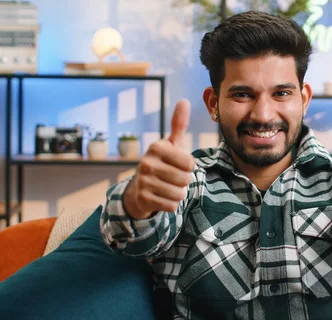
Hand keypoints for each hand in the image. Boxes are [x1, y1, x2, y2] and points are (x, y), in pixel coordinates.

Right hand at [123, 99, 194, 218]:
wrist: (140, 188)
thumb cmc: (163, 163)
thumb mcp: (171, 144)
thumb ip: (178, 124)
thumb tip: (184, 101)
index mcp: (156, 147)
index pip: (190, 162)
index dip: (189, 166)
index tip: (178, 164)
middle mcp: (147, 163)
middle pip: (185, 179)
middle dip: (184, 181)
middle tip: (172, 178)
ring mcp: (143, 181)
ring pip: (179, 193)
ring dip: (178, 193)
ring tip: (167, 187)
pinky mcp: (143, 199)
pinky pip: (172, 206)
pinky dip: (171, 204)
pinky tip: (162, 197)